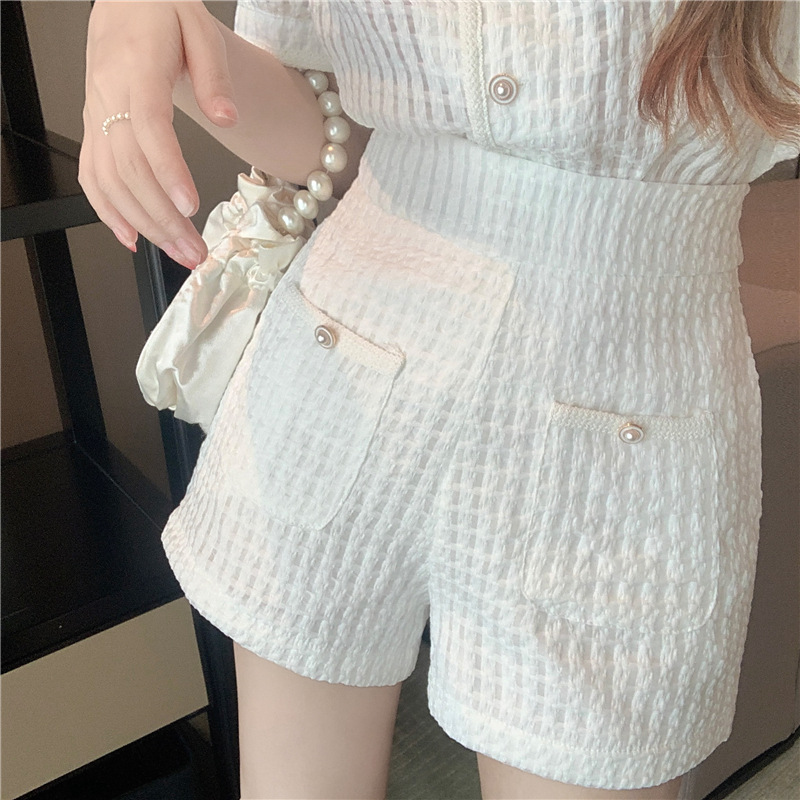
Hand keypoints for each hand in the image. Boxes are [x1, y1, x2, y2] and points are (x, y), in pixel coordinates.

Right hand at [80, 0, 237, 268]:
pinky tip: (131, 239)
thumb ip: (215, 76)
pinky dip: (107, 212)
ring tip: (177, 252)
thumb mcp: (200, 28)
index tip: (190, 205)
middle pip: (129, 167)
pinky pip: (92, 175)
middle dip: (162, 216)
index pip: (149, 127)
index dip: (167, 170)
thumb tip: (227, 118)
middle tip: (195, 250)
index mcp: (138, 70)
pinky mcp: (93, 128)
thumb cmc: (162, 12)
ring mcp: (96, 115)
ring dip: (143, 224)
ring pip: (110, 180)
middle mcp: (109, 96)